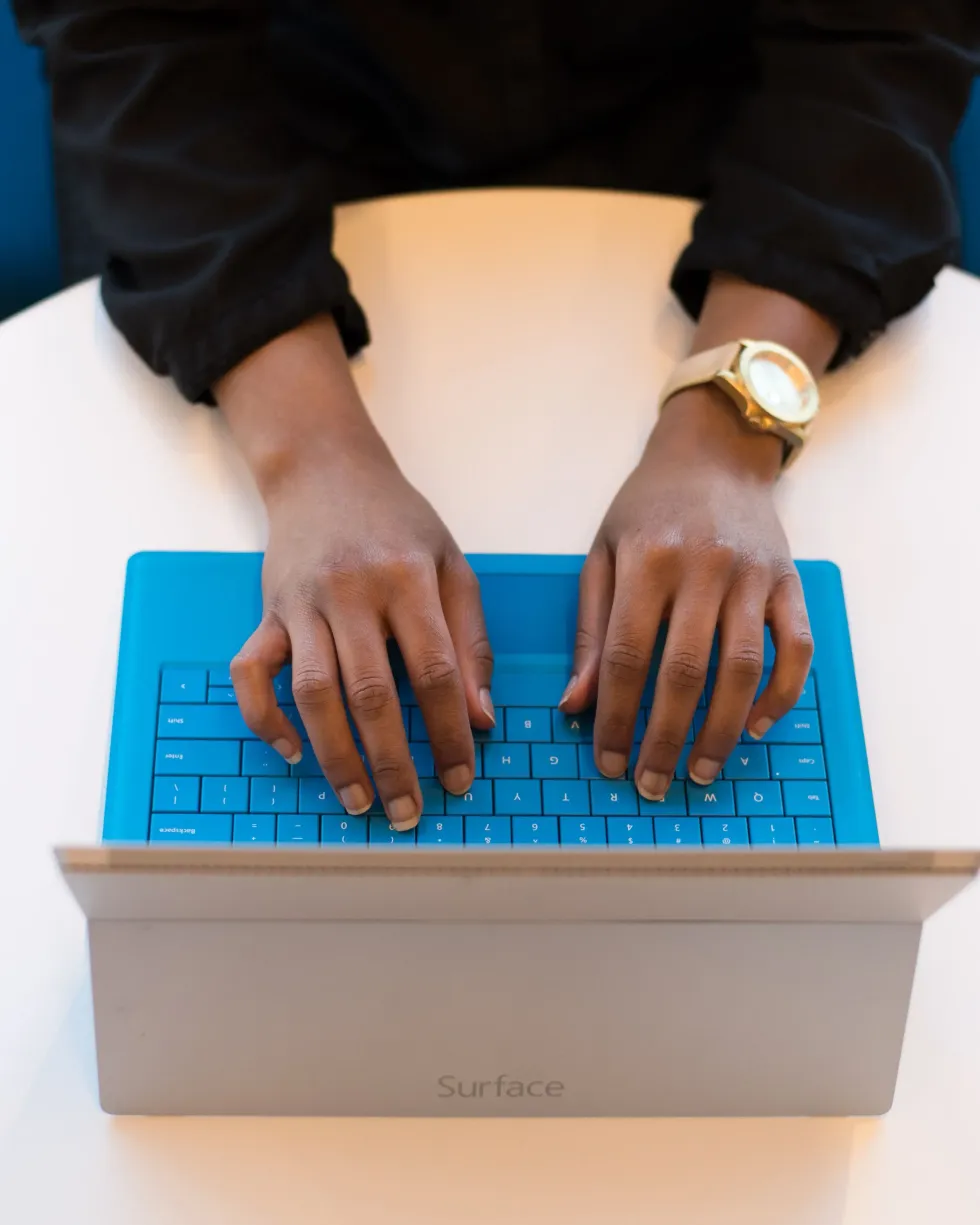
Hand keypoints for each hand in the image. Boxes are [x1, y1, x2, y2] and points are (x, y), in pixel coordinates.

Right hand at [216, 316, 493, 829]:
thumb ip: (471, 638)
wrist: (324, 468)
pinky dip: (264, 717)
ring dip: (335, 755)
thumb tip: (480, 717)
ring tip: (358, 801)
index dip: (450, 731)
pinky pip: (251, 672)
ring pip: (313, 692)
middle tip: (409, 811)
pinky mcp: (266, 611)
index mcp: (408, 579)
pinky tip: (292, 753)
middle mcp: (352, 593)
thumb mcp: (452, 564)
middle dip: (393, 761)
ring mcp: (302, 603)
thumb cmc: (397, 521)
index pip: (436, 671)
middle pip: (372, 692)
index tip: (460, 777)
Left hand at [560, 386, 812, 797]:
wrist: (714, 452)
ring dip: (722, 730)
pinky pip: (795, 648)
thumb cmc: (648, 507)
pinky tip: (757, 726)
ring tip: (700, 770)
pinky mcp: (790, 582)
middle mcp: (703, 568)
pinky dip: (781, 694)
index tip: (608, 762)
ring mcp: (753, 576)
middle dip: (665, 737)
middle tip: (652, 783)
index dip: (615, 717)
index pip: (626, 655)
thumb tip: (574, 705)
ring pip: (743, 669)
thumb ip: (588, 629)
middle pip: (684, 672)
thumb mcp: (602, 553)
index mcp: (647, 560)